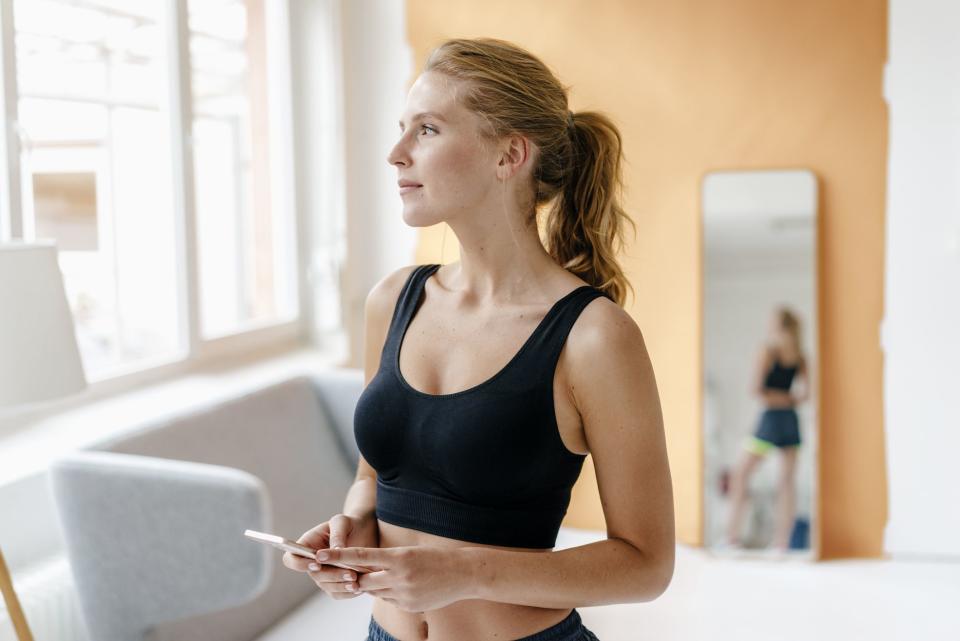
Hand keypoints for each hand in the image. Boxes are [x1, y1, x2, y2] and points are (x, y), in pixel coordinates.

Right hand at [282, 513, 379, 599]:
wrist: (363, 532)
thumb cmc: (348, 524)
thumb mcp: (342, 522)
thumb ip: (337, 534)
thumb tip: (335, 550)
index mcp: (307, 545)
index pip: (291, 559)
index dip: (300, 564)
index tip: (317, 563)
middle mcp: (312, 562)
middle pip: (314, 575)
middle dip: (331, 575)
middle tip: (350, 573)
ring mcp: (323, 574)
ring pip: (326, 586)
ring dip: (341, 585)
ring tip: (357, 582)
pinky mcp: (335, 583)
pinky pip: (337, 593)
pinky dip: (348, 592)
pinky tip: (359, 588)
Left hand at [318, 545, 473, 612]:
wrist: (463, 574)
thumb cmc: (435, 557)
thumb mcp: (409, 552)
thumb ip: (387, 561)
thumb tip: (364, 571)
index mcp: (398, 558)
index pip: (361, 556)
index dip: (338, 556)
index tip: (320, 554)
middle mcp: (399, 577)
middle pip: (363, 579)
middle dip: (354, 576)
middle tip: (343, 570)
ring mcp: (404, 594)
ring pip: (375, 591)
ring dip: (374, 584)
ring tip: (388, 576)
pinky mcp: (409, 606)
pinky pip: (388, 600)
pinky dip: (388, 593)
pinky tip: (404, 586)